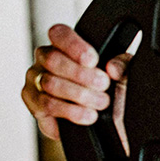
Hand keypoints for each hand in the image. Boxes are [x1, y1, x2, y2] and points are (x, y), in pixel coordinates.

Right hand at [22, 23, 127, 143]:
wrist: (110, 126)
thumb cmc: (113, 94)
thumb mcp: (124, 77)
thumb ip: (123, 65)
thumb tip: (113, 67)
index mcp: (65, 47)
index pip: (59, 34)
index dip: (74, 45)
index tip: (93, 60)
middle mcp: (46, 62)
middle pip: (52, 59)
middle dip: (81, 74)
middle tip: (104, 85)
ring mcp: (36, 82)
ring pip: (49, 83)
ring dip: (79, 94)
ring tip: (101, 103)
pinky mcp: (35, 105)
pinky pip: (46, 105)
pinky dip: (71, 111)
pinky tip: (88, 115)